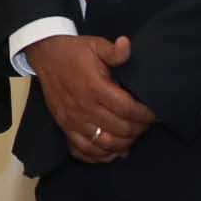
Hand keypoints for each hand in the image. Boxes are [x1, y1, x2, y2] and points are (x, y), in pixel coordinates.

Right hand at [26, 33, 150, 164]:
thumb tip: (126, 45)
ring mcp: (73, 120)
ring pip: (103, 144)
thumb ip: (114, 51)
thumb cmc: (74, 52)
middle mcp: (84, 108)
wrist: (45, 56)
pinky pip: (83, 150)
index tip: (154, 114)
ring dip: (122, 144)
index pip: (127, 109)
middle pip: (119, 130)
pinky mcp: (64, 127)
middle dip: (138, 130)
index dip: (144, 115)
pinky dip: (99, 156)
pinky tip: (112, 151)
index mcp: (95, 87)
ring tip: (133, 137)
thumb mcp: (95, 45)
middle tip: (147, 124)